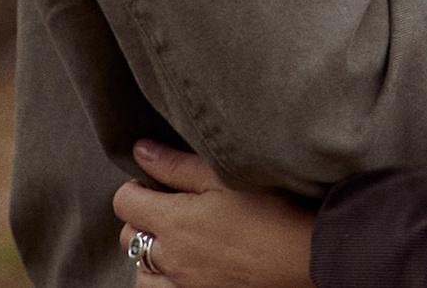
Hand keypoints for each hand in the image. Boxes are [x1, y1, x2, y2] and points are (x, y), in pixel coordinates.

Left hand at [114, 147, 314, 287]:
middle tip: (168, 204)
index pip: (124, 203)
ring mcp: (185, 286)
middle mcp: (172, 260)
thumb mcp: (222, 176)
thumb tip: (140, 151)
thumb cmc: (269, 210)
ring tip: (173, 239)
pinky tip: (184, 265)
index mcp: (174, 223)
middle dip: (141, 217)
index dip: (134, 186)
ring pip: (142, 274)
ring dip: (149, 255)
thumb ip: (177, 165)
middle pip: (129, 237)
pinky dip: (164, 280)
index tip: (154, 180)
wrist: (303, 257)